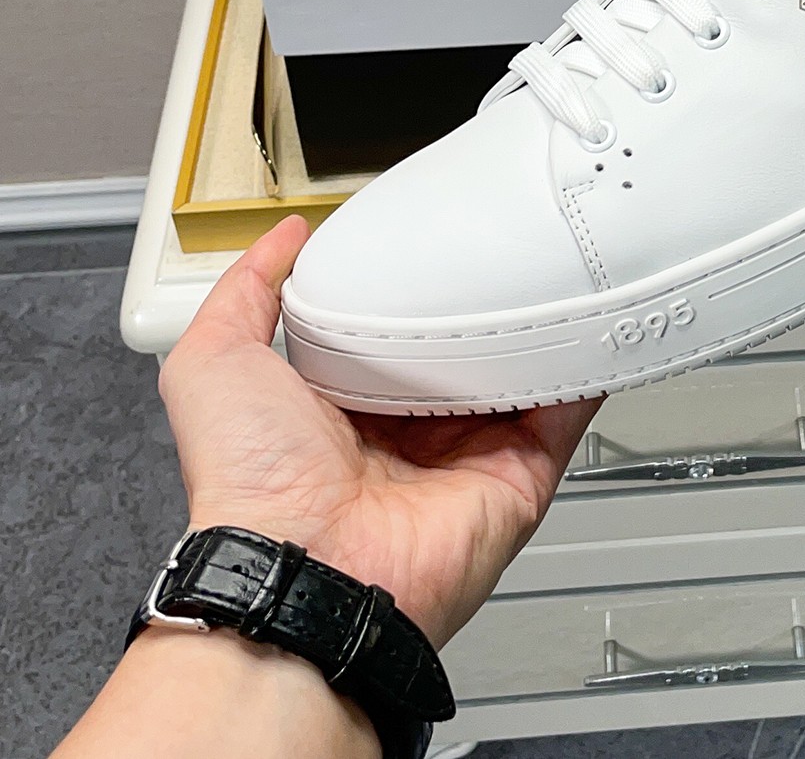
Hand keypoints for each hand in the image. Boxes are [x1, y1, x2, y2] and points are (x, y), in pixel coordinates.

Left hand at [158, 216, 599, 645]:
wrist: (303, 565)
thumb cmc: (252, 483)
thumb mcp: (216, 362)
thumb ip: (245, 292)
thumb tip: (283, 239)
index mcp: (350, 408)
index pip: (396, 334)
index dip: (412, 288)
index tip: (432, 242)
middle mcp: (414, 435)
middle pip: (468, 352)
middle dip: (486, 304)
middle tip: (504, 249)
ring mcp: (471, 455)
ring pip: (524, 375)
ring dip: (543, 328)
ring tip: (558, 271)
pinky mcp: (519, 475)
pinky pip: (566, 413)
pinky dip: (585, 370)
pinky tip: (589, 325)